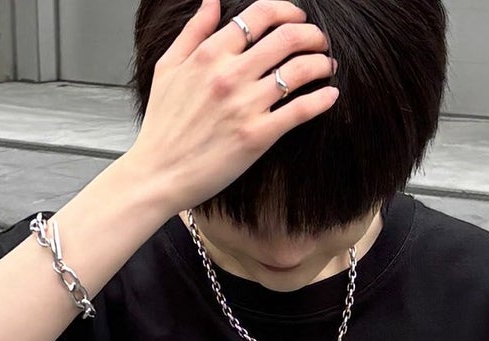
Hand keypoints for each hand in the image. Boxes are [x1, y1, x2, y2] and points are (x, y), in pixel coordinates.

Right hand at [126, 0, 339, 215]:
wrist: (157, 174)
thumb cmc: (161, 125)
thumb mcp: (167, 68)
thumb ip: (192, 32)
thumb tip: (211, 1)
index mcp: (210, 54)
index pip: (260, 15)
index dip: (287, 10)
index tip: (298, 18)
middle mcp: (230, 75)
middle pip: (287, 37)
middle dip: (312, 35)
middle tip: (320, 41)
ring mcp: (246, 105)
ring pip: (299, 70)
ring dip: (321, 63)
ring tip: (328, 66)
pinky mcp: (257, 136)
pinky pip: (300, 110)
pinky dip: (321, 100)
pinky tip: (330, 96)